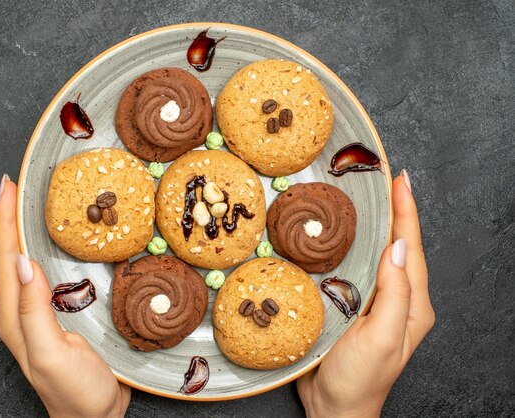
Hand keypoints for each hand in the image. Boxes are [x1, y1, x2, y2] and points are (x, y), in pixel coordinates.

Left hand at [0, 175, 129, 417]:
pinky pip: (42, 273)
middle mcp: (20, 312)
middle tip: (15, 186)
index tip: (7, 187)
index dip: (4, 222)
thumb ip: (34, 311)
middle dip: (8, 218)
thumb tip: (23, 262)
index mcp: (15, 317)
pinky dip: (41, 249)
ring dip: (22, 231)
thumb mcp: (52, 353)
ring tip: (27, 204)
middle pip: (9, 256)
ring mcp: (38, 314)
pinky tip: (51, 242)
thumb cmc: (76, 392)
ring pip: (24, 263)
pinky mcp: (55, 316)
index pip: (5, 259)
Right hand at [297, 170, 434, 417]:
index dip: (406, 212)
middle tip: (383, 179)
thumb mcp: (382, 337)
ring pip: (376, 254)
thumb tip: (396, 246)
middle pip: (397, 245)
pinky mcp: (352, 305)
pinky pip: (355, 268)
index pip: (410, 248)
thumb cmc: (359, 378)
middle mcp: (396, 299)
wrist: (335, 408)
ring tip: (364, 198)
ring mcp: (374, 302)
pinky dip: (350, 246)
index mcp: (412, 305)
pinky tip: (339, 235)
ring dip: (373, 225)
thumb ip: (395, 293)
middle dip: (394, 211)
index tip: (400, 179)